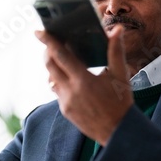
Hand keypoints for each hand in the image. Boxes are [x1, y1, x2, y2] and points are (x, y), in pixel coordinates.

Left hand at [35, 25, 133, 145]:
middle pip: (50, 66)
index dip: (48, 42)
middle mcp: (70, 91)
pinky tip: (71, 78)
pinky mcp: (65, 111)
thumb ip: (116, 50)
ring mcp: (65, 102)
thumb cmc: (121, 102)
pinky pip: (57, 91)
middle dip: (48, 52)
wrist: (118, 131)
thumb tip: (117, 29)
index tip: (39, 31)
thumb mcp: (121, 75)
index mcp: (84, 80)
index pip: (60, 55)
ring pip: (52, 78)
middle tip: (51, 42)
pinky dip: (61, 80)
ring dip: (53, 66)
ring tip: (62, 58)